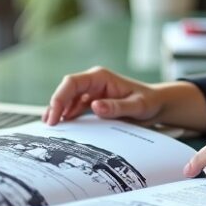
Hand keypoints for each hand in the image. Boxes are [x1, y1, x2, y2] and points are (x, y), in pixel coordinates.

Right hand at [42, 66, 205, 131]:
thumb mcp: (137, 106)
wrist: (156, 105)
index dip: (59, 97)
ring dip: (59, 112)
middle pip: (66, 91)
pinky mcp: (92, 102)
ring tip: (51, 128)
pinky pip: (75, 108)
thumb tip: (95, 106)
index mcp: (101, 77)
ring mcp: (92, 92)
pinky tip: (63, 127)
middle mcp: (93, 82)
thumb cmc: (148, 102)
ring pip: (68, 100)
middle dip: (55, 106)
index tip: (55, 115)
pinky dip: (68, 117)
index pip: (72, 82)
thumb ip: (117, 107)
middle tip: (49, 126)